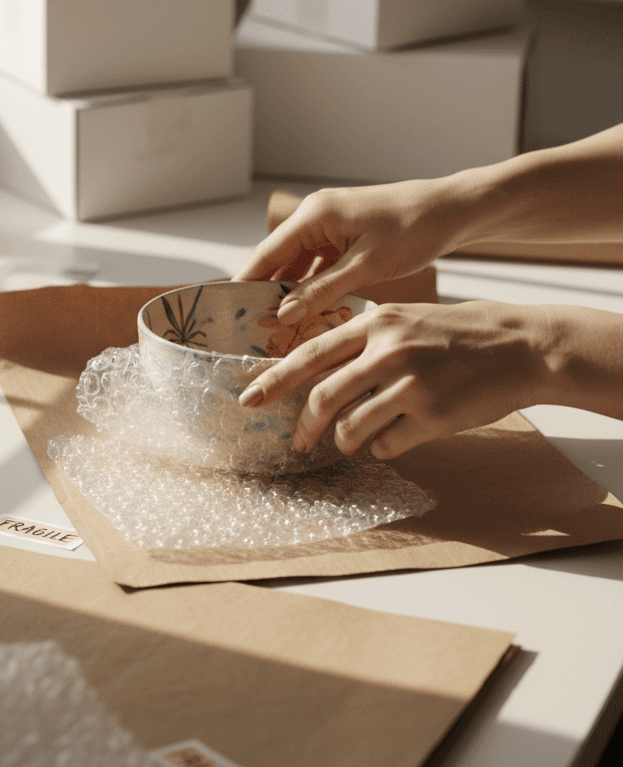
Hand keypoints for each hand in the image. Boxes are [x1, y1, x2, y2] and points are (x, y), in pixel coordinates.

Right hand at [234, 180, 470, 324]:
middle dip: (267, 292)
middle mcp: (315, 216)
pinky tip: (310, 313)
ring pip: (298, 265)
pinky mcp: (345, 236)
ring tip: (278, 328)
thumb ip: (322, 291)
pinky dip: (313, 287)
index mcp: (314, 215)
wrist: (453, 210)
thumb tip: (283, 314)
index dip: (244, 282)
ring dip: (291, 293)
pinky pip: (318, 265)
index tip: (226, 310)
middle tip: (252, 328)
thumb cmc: (415, 229)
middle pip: (278, 259)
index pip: (266, 253)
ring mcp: (330, 225)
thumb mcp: (367, 266)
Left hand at [238, 301, 549, 458]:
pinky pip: (388, 443)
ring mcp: (411, 385)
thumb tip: (316, 369)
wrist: (518, 345)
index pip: (309, 353)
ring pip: (352, 426)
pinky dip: (381, 447)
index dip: (274, 379)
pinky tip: (390, 439)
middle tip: (297, 442)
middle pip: (323, 396)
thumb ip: (362, 338)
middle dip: (303, 425)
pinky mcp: (432, 416)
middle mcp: (388, 351)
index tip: (247, 397)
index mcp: (375, 323)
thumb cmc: (455, 333)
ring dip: (344, 440)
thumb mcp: (404, 318)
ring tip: (348, 441)